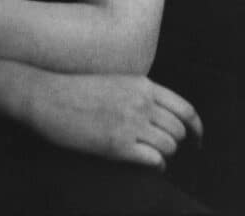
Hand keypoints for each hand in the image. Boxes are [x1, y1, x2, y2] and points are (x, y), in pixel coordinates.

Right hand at [20, 71, 202, 168]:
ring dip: (162, 152)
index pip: (185, 109)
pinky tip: (144, 162)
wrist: (47, 95)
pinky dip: (155, 164)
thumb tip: (160, 113)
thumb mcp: (115, 80)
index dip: (197, 128)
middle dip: (174, 141)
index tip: (198, 139)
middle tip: (161, 146)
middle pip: (178, 130)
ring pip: (169, 146)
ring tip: (147, 151)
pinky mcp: (118, 145)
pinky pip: (153, 160)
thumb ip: (140, 92)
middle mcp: (141, 102)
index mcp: (142, 84)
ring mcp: (130, 123)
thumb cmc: (77, 88)